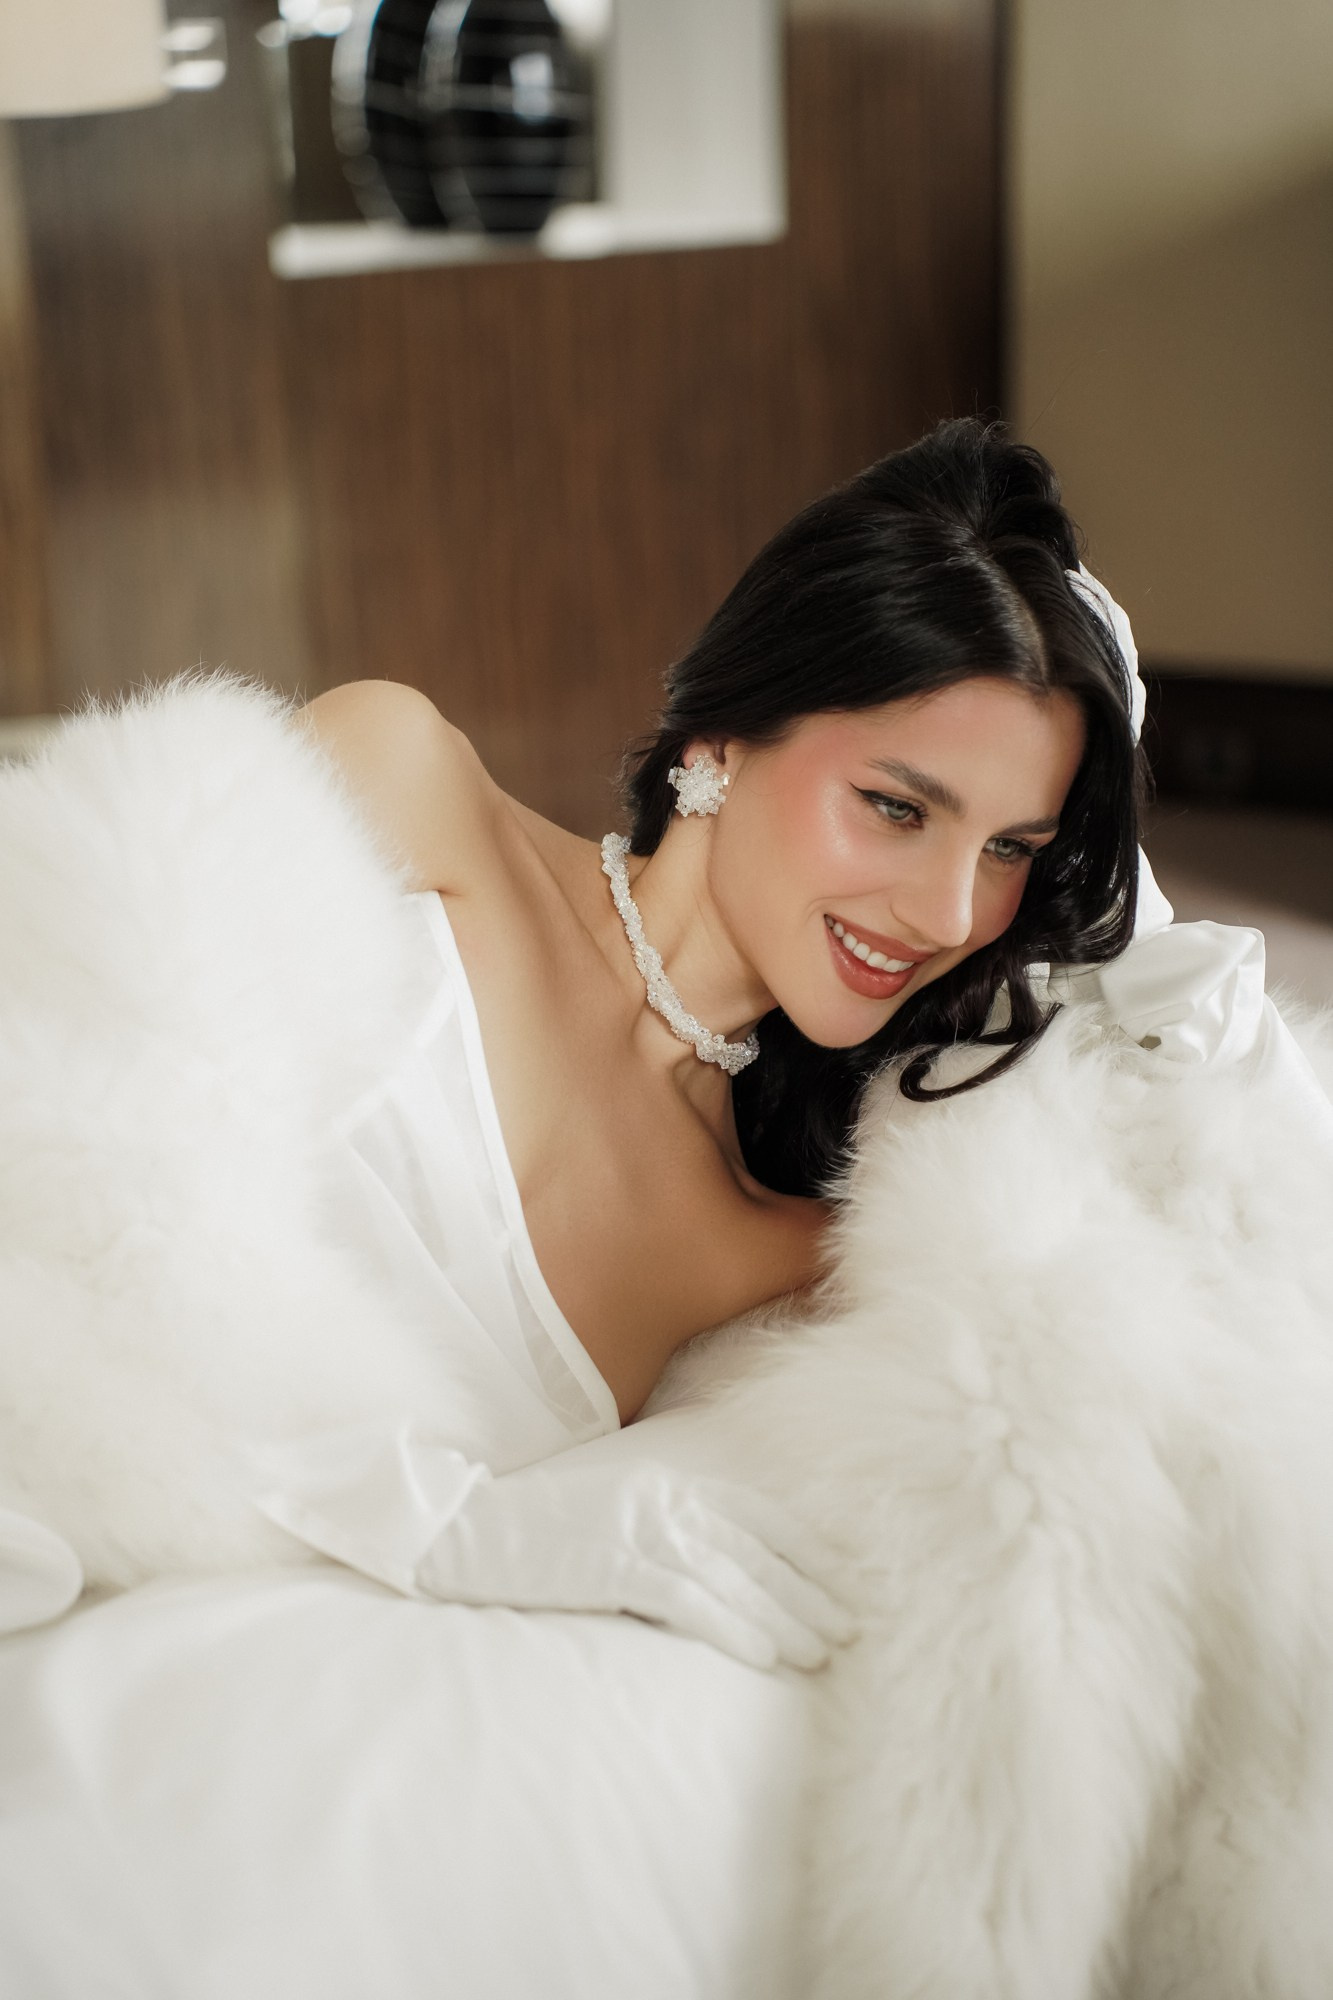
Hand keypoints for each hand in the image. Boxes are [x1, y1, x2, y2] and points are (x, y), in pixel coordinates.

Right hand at [256, 1424, 855, 1671]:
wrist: (463, 1530)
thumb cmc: (539, 1527)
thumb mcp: (614, 1510)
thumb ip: (665, 1522)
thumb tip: (717, 1560)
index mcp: (668, 1479)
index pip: (759, 1513)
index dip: (806, 1549)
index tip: (844, 1580)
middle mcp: (666, 1496)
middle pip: (759, 1548)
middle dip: (810, 1590)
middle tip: (850, 1626)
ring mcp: (642, 1528)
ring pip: (736, 1576)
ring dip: (787, 1616)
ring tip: (822, 1651)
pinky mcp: (617, 1564)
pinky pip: (691, 1600)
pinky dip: (735, 1626)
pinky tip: (767, 1655)